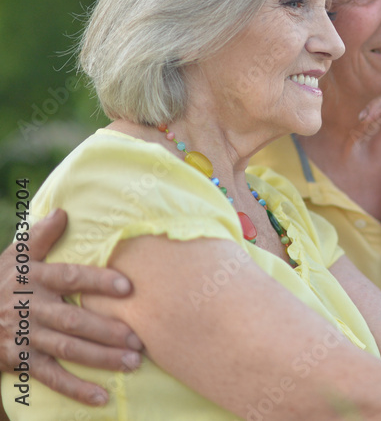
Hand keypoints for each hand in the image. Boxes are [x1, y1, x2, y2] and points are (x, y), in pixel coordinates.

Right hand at [0, 209, 142, 405]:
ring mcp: (25, 337)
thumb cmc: (3, 282)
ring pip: (66, 349)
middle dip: (106, 330)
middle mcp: (29, 309)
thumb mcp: (14, 256)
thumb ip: (39, 235)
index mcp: (34, 279)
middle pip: (72, 321)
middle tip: (139, 338)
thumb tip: (64, 211)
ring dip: (100, 358)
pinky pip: (50, 377)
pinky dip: (75, 389)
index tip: (128, 287)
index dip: (97, 281)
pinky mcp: (21, 361)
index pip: (69, 278)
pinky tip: (102, 397)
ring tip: (133, 362)